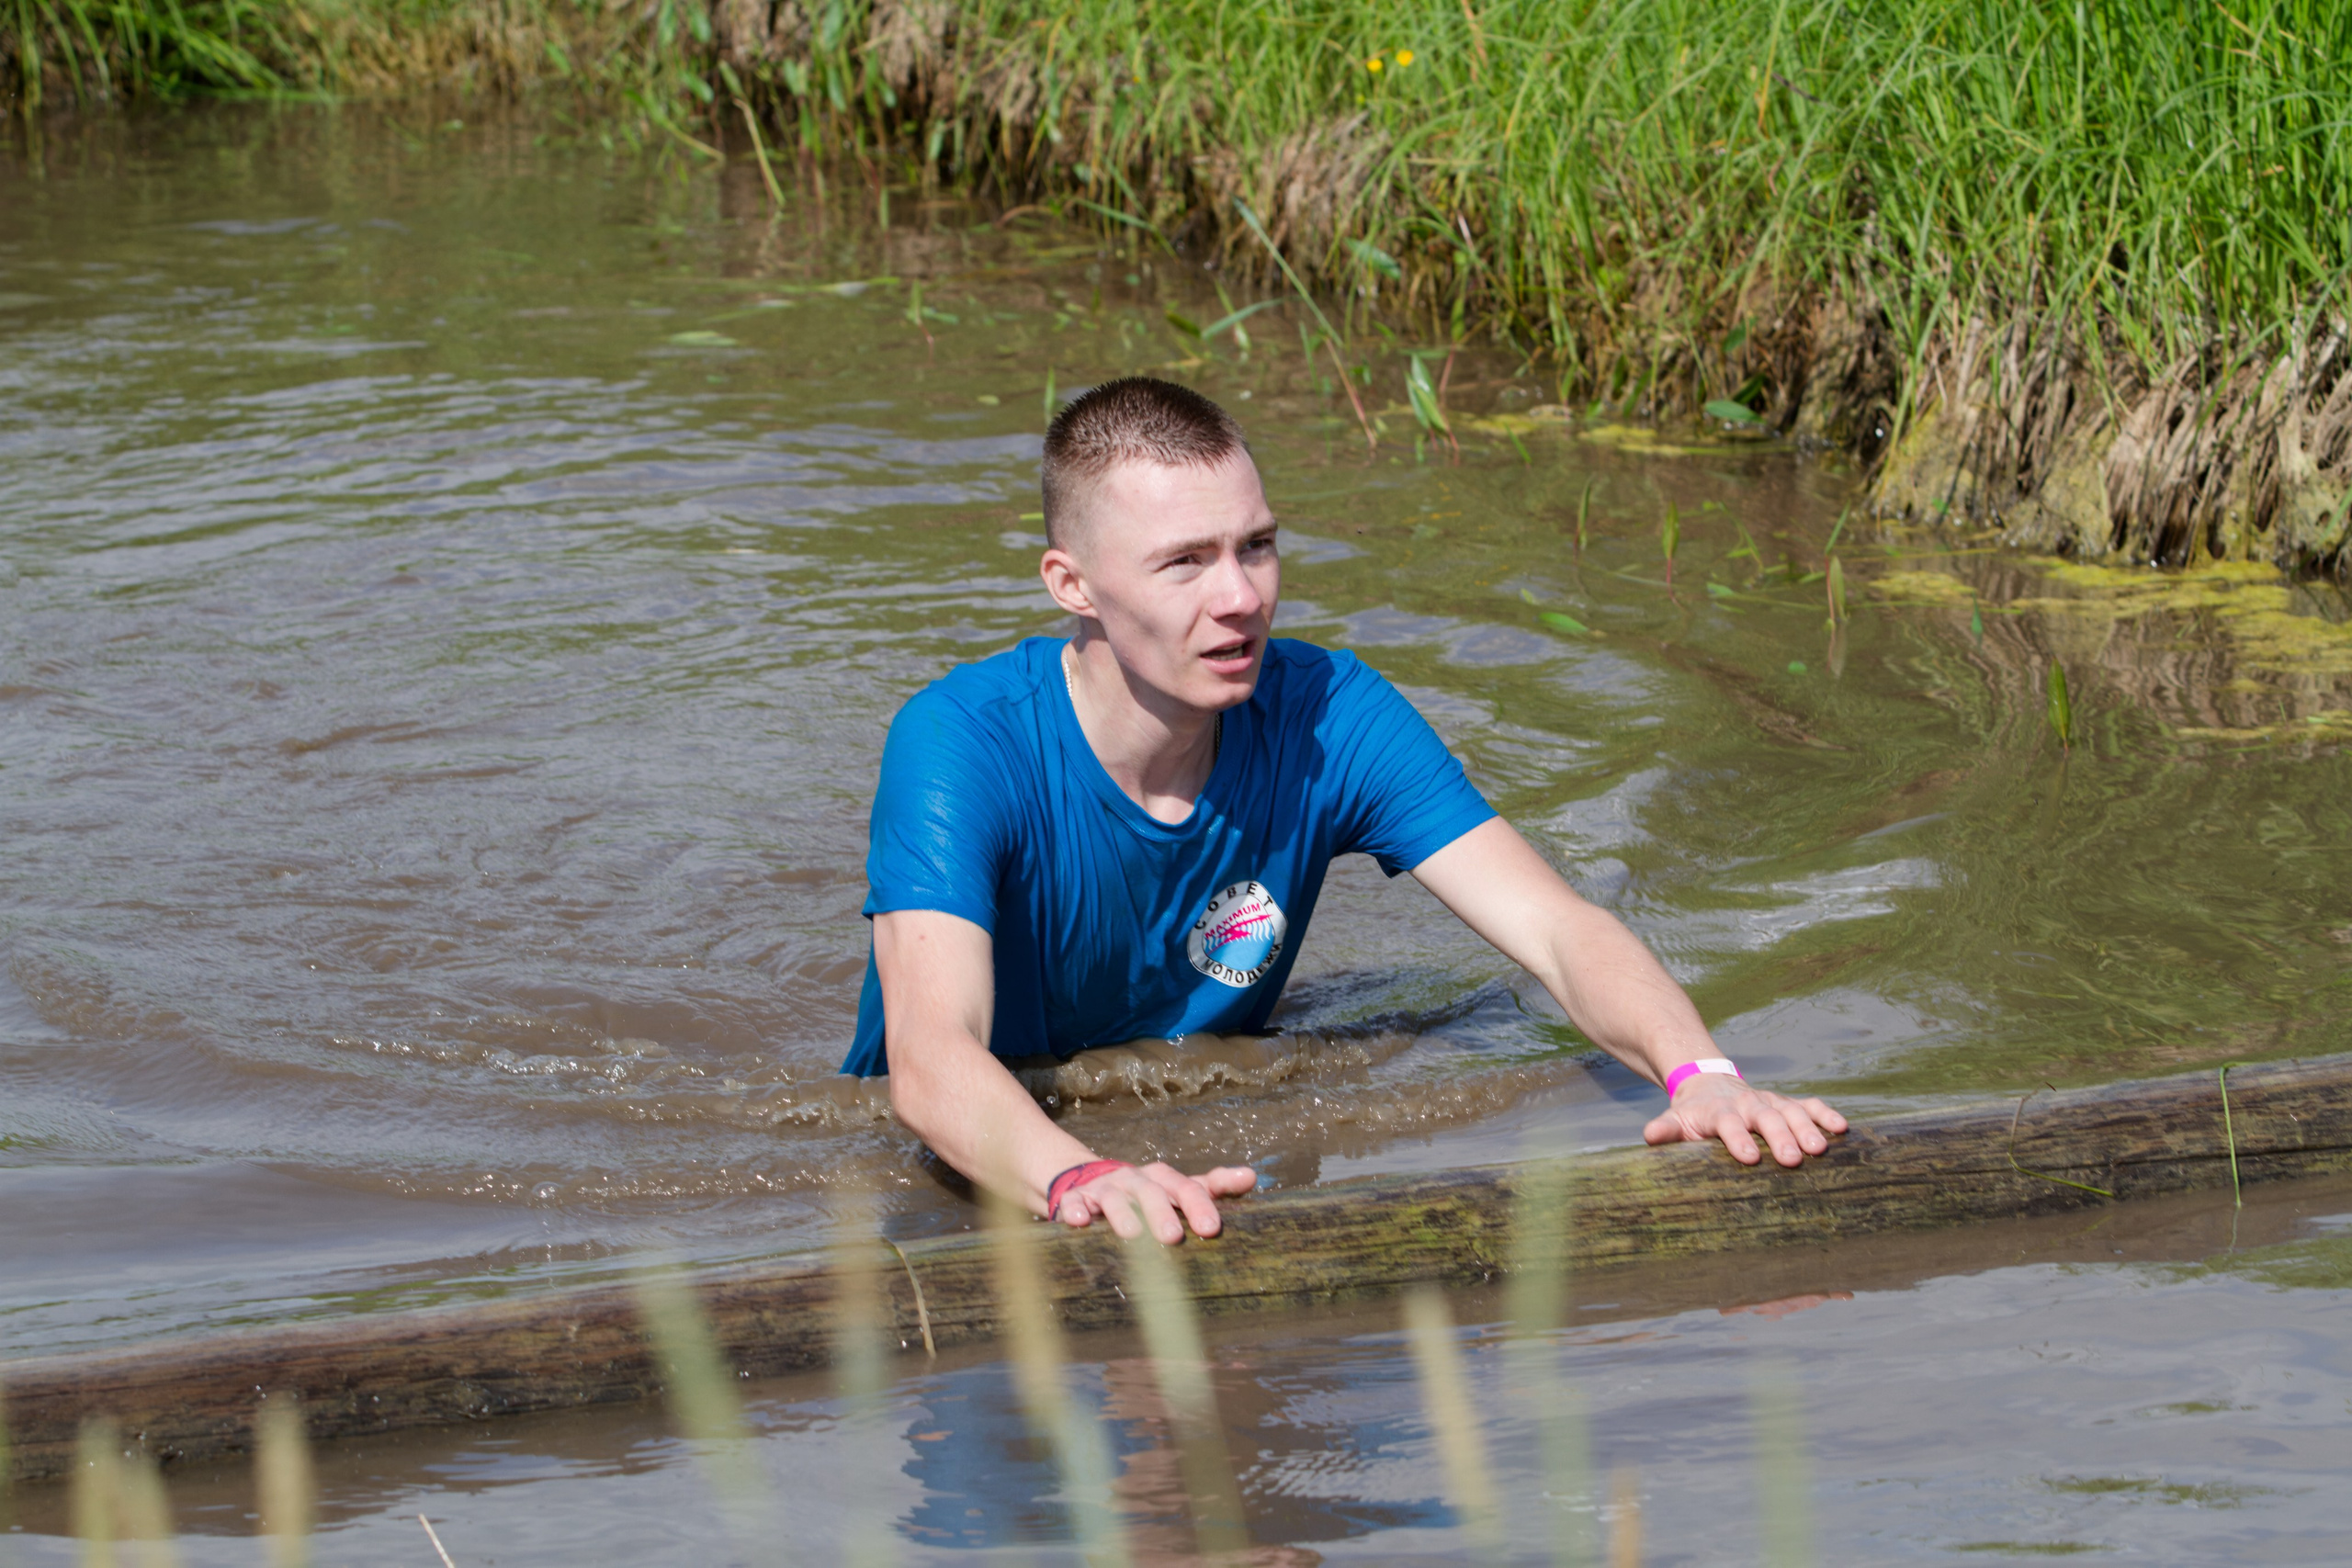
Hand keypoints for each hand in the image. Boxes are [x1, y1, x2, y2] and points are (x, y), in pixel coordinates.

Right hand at [1053, 1162, 1256, 1241]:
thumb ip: (1212, 1187)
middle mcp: (1135, 1181)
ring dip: (1122, 1215)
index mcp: (1163, 1180)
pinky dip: (1074, 1210)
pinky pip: (1073, 1203)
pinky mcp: (1075, 1200)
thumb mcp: (1178, 1191)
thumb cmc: (1146, 1195)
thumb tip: (1251, 1177)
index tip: (1211, 1227)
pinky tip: (1078, 1222)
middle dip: (1161, 1213)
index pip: (1186, 1187)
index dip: (1199, 1204)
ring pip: (1114, 1198)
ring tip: (1131, 1236)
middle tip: (1173, 1238)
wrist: (1090, 1183)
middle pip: (1151, 1191)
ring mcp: (1104, 1189)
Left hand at [1642, 1074, 1846, 1166]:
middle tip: (1791, 1159)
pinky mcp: (1788, 1103)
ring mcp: (1771, 1102)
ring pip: (1792, 1111)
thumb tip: (1650, 1136)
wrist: (1709, 1084)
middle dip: (1779, 1138)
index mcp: (1719, 1111)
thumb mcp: (1675, 1119)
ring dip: (1807, 1128)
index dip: (1737, 1139)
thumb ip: (1666, 1129)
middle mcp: (1748, 1104)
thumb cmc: (1693, 1115)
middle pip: (1765, 1118)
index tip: (1749, 1157)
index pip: (1728, 1123)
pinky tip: (1842, 1128)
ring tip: (1820, 1149)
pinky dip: (1825, 1114)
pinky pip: (1810, 1106)